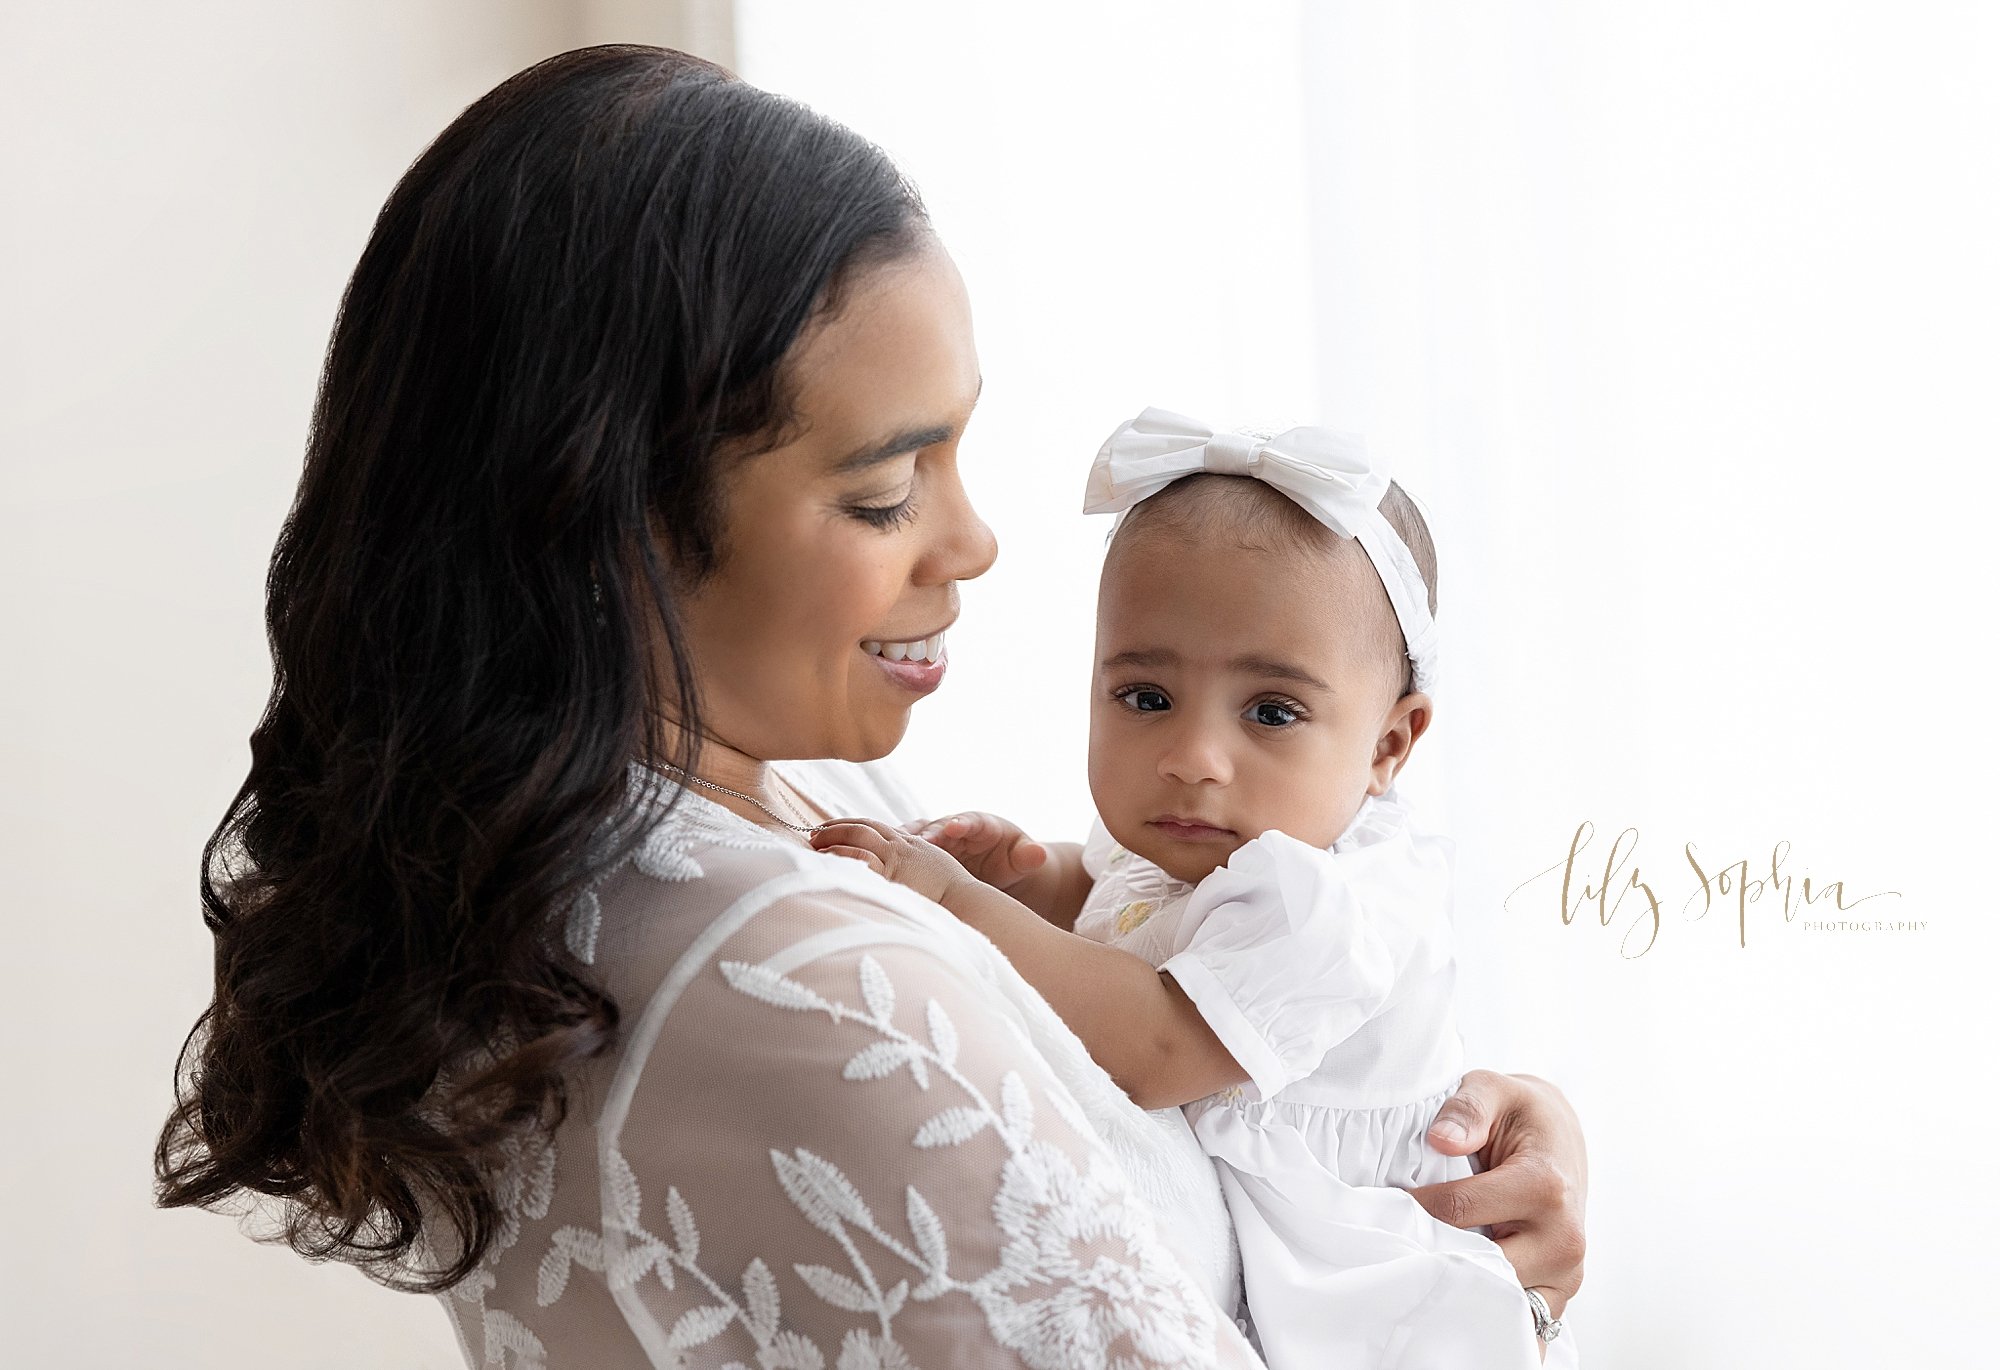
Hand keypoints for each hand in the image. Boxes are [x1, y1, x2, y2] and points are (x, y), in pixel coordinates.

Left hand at [810, 817, 975, 905]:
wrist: (967, 900)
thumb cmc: (952, 891)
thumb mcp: (929, 868)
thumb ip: (908, 863)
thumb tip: (890, 871)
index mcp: (908, 844)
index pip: (872, 826)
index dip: (849, 825)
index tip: (829, 828)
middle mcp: (901, 847)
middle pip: (862, 828)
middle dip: (836, 828)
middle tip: (813, 834)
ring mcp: (897, 860)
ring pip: (859, 839)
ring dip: (834, 839)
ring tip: (814, 845)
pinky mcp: (894, 876)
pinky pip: (863, 862)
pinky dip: (843, 857)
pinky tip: (826, 862)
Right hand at [901, 811, 1047, 891]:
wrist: (998, 869)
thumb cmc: (1012, 859)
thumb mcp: (1023, 858)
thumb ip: (1029, 856)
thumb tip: (1038, 853)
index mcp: (980, 824)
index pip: (969, 821)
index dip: (960, 823)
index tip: (953, 828)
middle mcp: (953, 827)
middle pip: (937, 827)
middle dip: (927, 834)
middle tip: (917, 842)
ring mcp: (935, 839)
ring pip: (915, 837)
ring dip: (903, 844)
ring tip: (888, 851)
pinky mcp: (921, 854)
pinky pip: (902, 852)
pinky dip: (890, 855)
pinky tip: (878, 864)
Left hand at [1409, 1070, 1586, 1317]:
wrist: (1562, 1139)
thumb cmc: (1521, 1114)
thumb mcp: (1494, 1090)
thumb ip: (1466, 1109)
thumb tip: (1441, 1141)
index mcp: (1546, 1186)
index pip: (1458, 1211)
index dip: (1412, 1209)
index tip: (1380, 1204)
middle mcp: (1564, 1238)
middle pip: (1477, 1266)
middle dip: (1430, 1256)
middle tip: (1391, 1245)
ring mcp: (1565, 1275)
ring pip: (1493, 1302)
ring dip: (1453, 1289)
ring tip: (1418, 1267)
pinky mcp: (1557, 1295)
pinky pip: (1514, 1320)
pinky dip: (1480, 1313)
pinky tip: (1451, 1296)